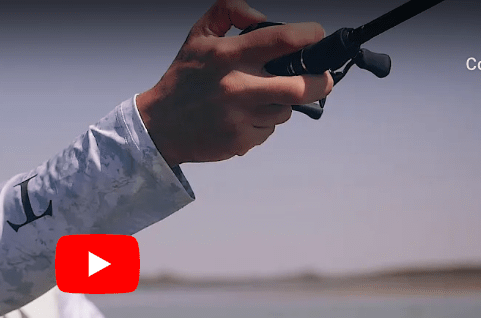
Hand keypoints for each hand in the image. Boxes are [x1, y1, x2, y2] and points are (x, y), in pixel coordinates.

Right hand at [136, 0, 333, 165]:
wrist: (159, 126)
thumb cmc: (183, 79)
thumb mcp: (198, 35)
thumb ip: (228, 11)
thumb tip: (263, 17)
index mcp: (228, 55)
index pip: (284, 39)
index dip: (311, 35)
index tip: (317, 36)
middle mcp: (236, 86)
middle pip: (300, 87)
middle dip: (320, 82)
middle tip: (322, 79)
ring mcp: (239, 117)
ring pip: (285, 110)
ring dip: (281, 103)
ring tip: (258, 98)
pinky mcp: (239, 141)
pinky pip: (268, 131)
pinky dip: (263, 123)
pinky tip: (242, 118)